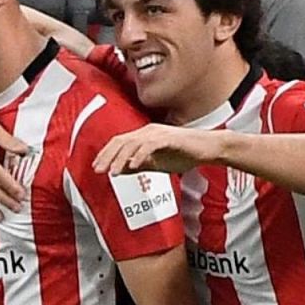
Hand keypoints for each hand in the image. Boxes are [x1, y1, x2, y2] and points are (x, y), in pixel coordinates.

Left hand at [94, 124, 217, 175]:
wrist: (208, 148)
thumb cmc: (185, 154)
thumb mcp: (158, 163)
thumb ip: (139, 165)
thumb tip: (120, 169)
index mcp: (144, 135)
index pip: (119, 142)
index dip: (106, 154)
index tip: (96, 167)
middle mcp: (148, 131)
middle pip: (121, 141)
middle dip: (108, 156)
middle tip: (98, 170)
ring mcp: (159, 133)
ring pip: (133, 143)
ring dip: (121, 158)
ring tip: (113, 172)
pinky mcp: (169, 138)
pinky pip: (150, 146)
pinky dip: (141, 156)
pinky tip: (135, 166)